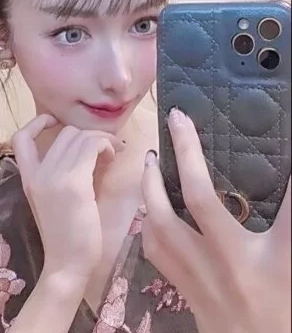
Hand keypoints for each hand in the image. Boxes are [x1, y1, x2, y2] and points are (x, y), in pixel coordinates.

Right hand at [12, 114, 124, 279]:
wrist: (67, 264)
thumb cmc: (66, 235)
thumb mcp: (55, 199)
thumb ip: (64, 173)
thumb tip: (87, 149)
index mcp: (29, 178)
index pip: (20, 139)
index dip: (37, 123)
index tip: (54, 122)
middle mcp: (38, 173)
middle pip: (64, 133)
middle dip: (88, 134)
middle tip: (104, 149)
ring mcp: (54, 177)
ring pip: (80, 136)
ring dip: (101, 139)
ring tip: (111, 154)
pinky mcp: (73, 183)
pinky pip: (92, 146)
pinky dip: (106, 145)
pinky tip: (112, 158)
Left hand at [141, 108, 290, 332]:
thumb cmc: (287, 308)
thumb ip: (290, 215)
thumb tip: (285, 179)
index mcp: (248, 255)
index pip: (218, 194)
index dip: (200, 153)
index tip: (188, 118)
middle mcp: (217, 263)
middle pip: (186, 205)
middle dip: (174, 162)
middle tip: (168, 132)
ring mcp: (195, 278)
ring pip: (159, 230)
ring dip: (150, 192)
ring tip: (149, 168)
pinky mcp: (184, 290)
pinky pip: (155, 255)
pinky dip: (148, 228)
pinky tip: (149, 213)